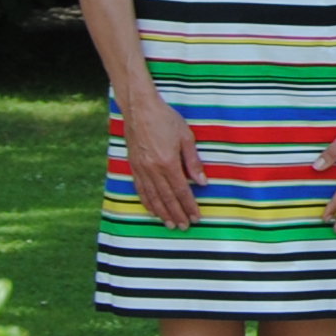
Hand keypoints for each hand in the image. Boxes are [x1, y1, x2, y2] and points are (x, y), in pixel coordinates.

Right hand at [122, 91, 207, 228]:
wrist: (140, 108)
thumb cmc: (166, 119)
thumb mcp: (186, 137)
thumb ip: (193, 162)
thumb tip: (202, 182)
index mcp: (168, 162)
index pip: (181, 190)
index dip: (189, 205)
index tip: (196, 217)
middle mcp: (152, 169)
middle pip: (166, 197)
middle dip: (177, 213)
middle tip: (184, 227)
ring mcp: (140, 168)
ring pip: (152, 196)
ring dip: (162, 212)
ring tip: (170, 224)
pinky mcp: (133, 166)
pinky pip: (140, 189)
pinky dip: (147, 202)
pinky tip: (152, 210)